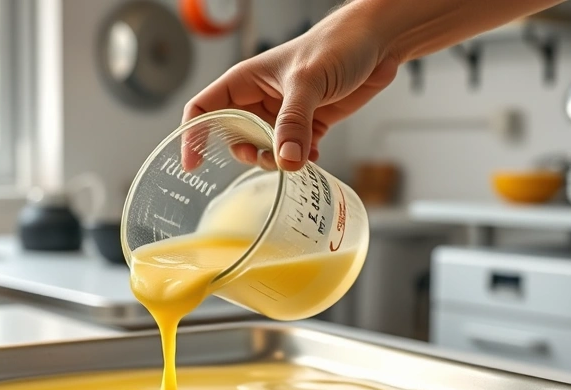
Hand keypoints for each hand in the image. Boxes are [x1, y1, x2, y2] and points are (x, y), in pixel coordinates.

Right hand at [183, 4, 399, 171]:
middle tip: (263, 159)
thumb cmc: (335, 45)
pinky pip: (294, 153)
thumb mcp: (308, 82)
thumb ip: (294, 122)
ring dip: (275, 161)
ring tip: (293, 159)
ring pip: (264, 149)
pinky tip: (314, 158)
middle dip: (245, 154)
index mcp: (245, 81)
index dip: (193, 135)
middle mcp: (260, 99)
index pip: (205, 108)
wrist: (377, 42)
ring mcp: (284, 114)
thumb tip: (285, 160)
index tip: (194, 164)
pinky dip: (301, 161)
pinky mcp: (309, 125)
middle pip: (233, 136)